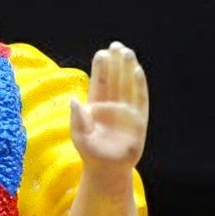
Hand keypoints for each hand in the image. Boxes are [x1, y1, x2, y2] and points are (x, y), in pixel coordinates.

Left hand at [70, 42, 147, 174]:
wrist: (107, 170)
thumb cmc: (90, 153)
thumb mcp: (80, 136)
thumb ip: (78, 119)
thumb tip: (74, 100)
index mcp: (96, 105)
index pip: (99, 82)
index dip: (101, 68)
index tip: (102, 53)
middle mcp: (112, 104)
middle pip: (115, 79)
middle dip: (116, 62)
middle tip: (117, 45)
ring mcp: (126, 111)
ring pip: (128, 85)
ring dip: (128, 69)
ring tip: (128, 52)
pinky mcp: (139, 120)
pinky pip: (140, 99)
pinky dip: (139, 86)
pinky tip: (138, 72)